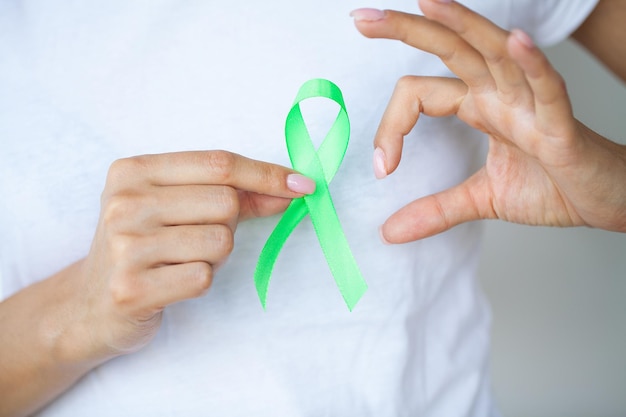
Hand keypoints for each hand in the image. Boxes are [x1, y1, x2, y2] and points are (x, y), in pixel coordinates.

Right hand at [77, 151, 314, 356]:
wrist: (89, 303)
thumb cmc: (143, 246)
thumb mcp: (173, 206)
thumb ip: (230, 193)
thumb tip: (292, 188)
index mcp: (133, 171)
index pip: (219, 164)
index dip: (267, 174)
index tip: (303, 185)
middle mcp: (125, 203)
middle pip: (225, 202)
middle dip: (229, 223)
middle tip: (197, 236)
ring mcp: (125, 246)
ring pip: (220, 241)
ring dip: (214, 255)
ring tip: (179, 259)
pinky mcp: (132, 288)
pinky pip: (204, 277)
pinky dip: (200, 281)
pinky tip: (171, 281)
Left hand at [351, 0, 625, 242]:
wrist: (605, 202)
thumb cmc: (553, 188)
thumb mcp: (481, 200)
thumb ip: (435, 210)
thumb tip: (389, 232)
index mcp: (480, 106)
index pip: (421, 94)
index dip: (392, 127)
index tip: (381, 167)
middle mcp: (501, 95)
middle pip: (451, 49)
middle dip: (407, 30)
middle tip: (361, 19)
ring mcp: (531, 104)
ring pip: (494, 54)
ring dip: (462, 25)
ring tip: (428, 2)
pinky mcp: (562, 125)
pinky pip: (548, 88)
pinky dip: (533, 65)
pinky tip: (516, 42)